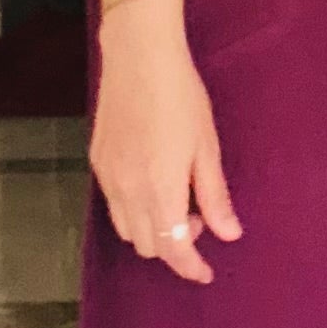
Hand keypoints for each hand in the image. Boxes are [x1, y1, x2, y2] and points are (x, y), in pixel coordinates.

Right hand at [90, 0, 241, 282]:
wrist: (138, 54)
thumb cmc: (181, 95)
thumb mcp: (207, 146)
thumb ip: (215, 194)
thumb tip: (229, 234)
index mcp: (159, 188)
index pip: (173, 249)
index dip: (190, 267)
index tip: (206, 272)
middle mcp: (127, 190)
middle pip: (147, 245)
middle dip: (175, 245)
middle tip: (200, 216)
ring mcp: (108, 176)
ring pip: (126, 228)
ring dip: (152, 229)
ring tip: (178, 198)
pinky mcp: (97, 160)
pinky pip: (113, 203)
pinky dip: (134, 208)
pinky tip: (154, 180)